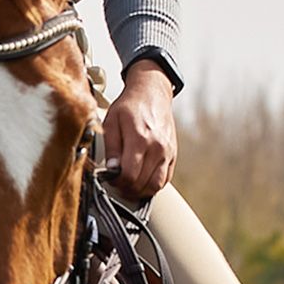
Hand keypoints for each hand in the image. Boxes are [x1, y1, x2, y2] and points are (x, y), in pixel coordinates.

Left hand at [100, 62, 177, 197]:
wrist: (152, 93)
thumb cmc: (130, 106)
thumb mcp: (111, 122)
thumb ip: (111, 148)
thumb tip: (112, 170)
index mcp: (140, 139)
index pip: (129, 175)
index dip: (117, 182)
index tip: (111, 178)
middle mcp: (157, 148)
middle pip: (142, 184)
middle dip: (126, 188)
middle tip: (117, 181)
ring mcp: (167, 152)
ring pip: (155, 186)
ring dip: (140, 190)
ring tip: (129, 184)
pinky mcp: (173, 154)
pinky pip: (165, 179)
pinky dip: (152, 184)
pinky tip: (141, 179)